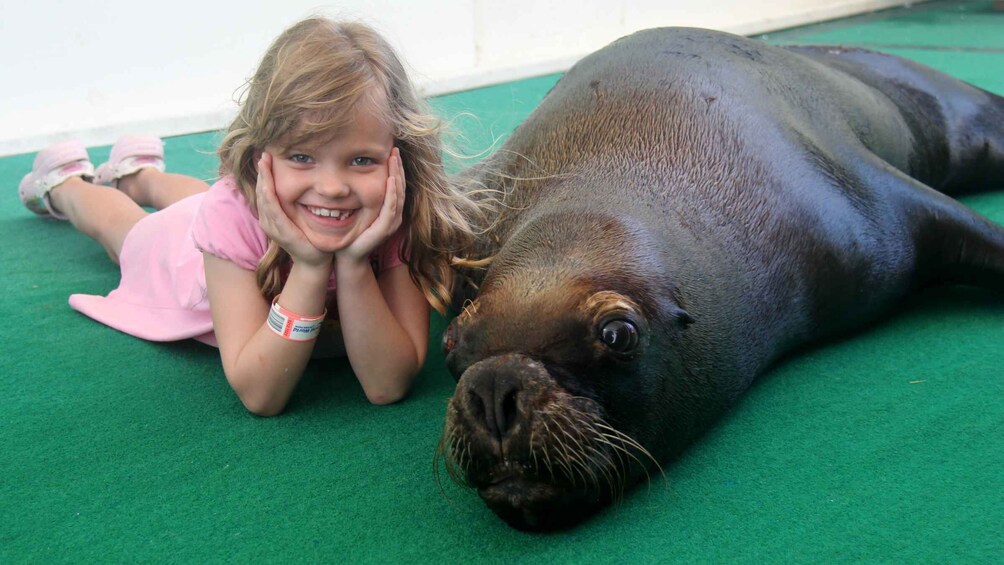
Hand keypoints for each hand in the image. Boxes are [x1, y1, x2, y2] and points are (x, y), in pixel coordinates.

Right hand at [255, 152, 331, 267]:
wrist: (315, 260)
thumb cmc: (309, 238)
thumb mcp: (299, 217)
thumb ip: (295, 204)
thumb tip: (301, 185)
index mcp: (271, 216)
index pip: (264, 190)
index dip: (264, 174)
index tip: (266, 157)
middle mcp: (267, 221)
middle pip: (261, 191)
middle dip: (262, 172)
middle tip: (263, 154)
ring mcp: (272, 227)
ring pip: (264, 198)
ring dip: (263, 179)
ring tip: (264, 162)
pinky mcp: (281, 231)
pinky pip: (272, 210)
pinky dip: (269, 195)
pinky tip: (268, 184)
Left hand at [336, 147, 406, 263]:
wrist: (348, 256)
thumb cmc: (352, 232)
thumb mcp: (359, 208)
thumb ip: (362, 194)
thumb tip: (354, 172)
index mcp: (390, 209)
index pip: (397, 184)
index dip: (396, 168)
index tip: (392, 151)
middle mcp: (394, 215)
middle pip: (400, 186)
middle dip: (398, 167)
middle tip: (395, 149)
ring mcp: (391, 222)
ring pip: (398, 194)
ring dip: (397, 175)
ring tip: (394, 159)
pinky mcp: (384, 228)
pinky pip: (391, 207)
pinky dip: (392, 193)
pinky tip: (390, 179)